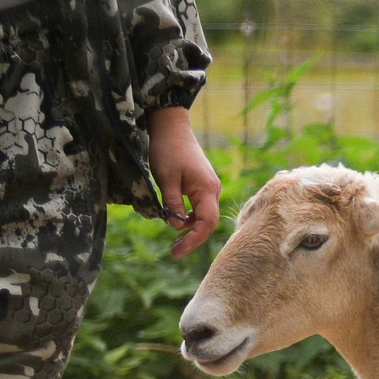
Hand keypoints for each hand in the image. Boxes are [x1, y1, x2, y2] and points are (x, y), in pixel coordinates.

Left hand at [146, 106, 221, 255]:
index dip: (193, 240)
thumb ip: (172, 204)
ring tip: (173, 239)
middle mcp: (212, 190)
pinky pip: (200, 206)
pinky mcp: (202, 184)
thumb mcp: (165, 179)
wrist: (172, 126)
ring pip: (204, 215)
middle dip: (193, 238)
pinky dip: (190, 217)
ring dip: (190, 228)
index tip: (177, 252)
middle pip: (208, 222)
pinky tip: (177, 220)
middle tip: (174, 252)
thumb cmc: (167, 150)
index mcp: (206, 189)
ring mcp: (209, 186)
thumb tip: (175, 227)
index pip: (206, 223)